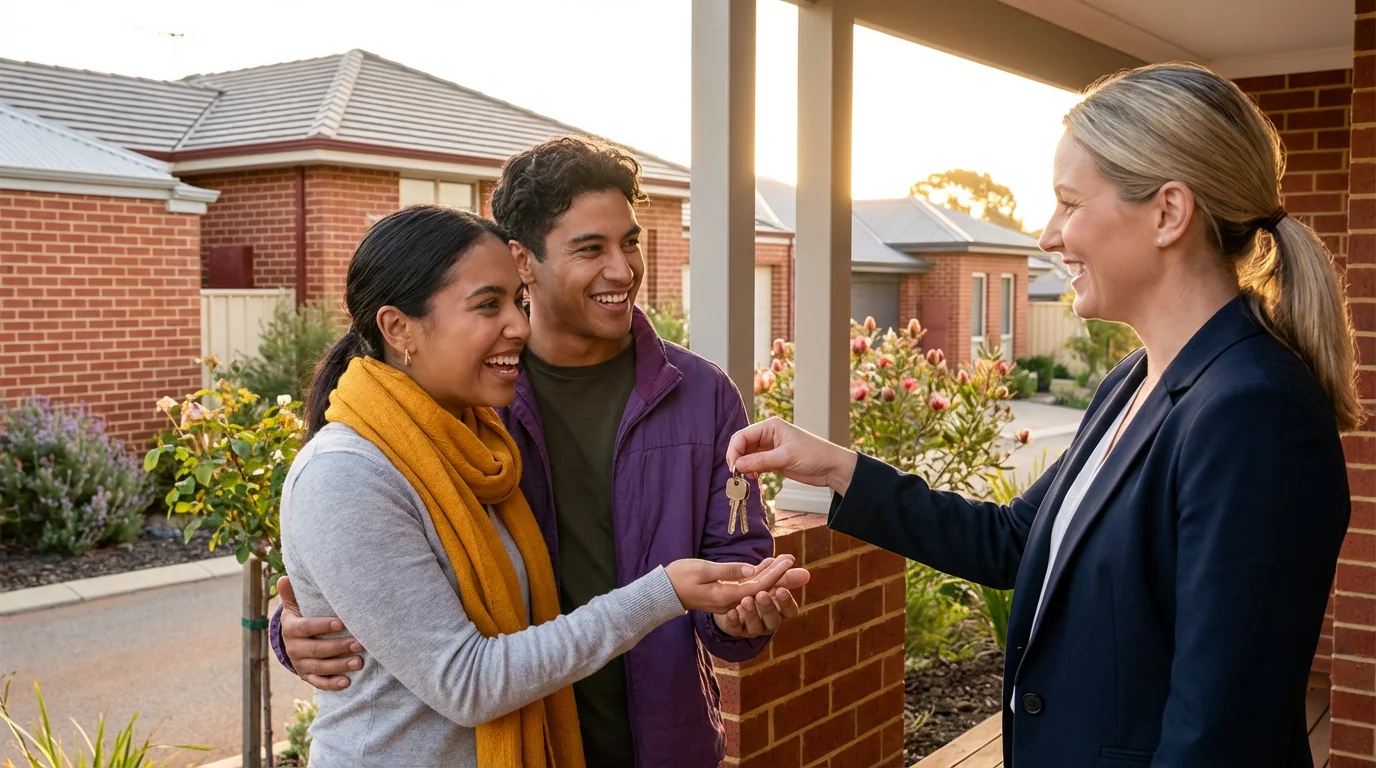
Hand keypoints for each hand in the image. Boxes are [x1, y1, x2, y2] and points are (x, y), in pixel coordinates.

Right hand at [278, 574, 362, 690]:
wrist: (295, 639)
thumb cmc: (302, 616)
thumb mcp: (296, 605)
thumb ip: (292, 594)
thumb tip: (285, 578)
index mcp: (291, 628)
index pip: (305, 627)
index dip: (322, 625)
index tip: (341, 623)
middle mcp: (293, 648)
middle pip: (316, 649)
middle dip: (338, 647)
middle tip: (359, 643)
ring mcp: (300, 664)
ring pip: (320, 667)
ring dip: (340, 665)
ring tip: (359, 661)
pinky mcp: (307, 676)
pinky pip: (318, 683)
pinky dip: (332, 684)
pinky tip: (347, 681)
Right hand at [665, 555, 808, 614]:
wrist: (663, 592)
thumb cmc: (679, 577)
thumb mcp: (702, 570)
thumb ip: (728, 571)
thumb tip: (751, 571)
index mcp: (726, 596)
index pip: (757, 585)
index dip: (775, 573)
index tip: (789, 561)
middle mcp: (730, 602)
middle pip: (762, 590)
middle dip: (781, 578)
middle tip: (800, 568)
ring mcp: (728, 601)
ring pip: (755, 589)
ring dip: (772, 577)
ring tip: (789, 565)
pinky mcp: (724, 596)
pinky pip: (746, 588)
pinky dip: (758, 578)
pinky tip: (768, 568)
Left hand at [713, 558, 800, 637]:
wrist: (730, 597)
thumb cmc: (754, 587)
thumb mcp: (766, 578)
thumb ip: (778, 571)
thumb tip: (791, 558)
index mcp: (780, 610)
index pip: (790, 611)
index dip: (787, 602)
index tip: (781, 590)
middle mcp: (769, 622)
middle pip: (774, 621)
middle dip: (768, 607)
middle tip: (761, 594)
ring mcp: (752, 628)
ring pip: (756, 627)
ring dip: (751, 613)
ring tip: (745, 600)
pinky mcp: (736, 629)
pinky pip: (735, 628)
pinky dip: (734, 621)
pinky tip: (731, 612)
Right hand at [726, 416, 858, 494]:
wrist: (831, 468)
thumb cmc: (814, 454)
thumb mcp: (785, 457)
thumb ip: (760, 461)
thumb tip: (737, 465)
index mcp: (770, 426)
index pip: (742, 435)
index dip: (734, 450)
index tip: (733, 466)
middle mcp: (767, 436)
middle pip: (742, 445)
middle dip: (737, 459)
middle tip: (737, 474)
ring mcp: (769, 449)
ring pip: (747, 456)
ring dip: (743, 467)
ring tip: (747, 478)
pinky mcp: (773, 461)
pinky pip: (755, 465)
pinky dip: (751, 472)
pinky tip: (754, 478)